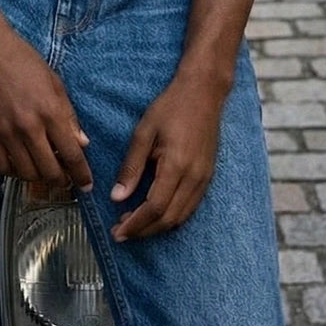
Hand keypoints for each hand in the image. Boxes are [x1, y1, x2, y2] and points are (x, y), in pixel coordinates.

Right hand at [0, 27, 92, 190]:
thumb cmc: (23, 60)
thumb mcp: (54, 83)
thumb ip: (68, 116)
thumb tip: (82, 143)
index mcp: (50, 112)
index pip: (71, 155)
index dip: (81, 175)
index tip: (86, 186)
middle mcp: (29, 127)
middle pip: (49, 170)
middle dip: (62, 181)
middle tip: (66, 181)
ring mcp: (6, 133)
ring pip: (26, 173)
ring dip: (38, 178)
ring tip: (44, 173)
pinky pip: (2, 166)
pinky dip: (13, 172)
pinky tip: (21, 166)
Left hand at [109, 68, 227, 241]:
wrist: (204, 93)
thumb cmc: (171, 107)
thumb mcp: (143, 132)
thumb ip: (131, 167)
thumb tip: (117, 197)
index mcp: (176, 166)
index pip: (154, 207)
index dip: (136, 224)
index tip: (118, 232)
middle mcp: (194, 177)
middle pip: (168, 218)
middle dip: (144, 230)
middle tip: (121, 233)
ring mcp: (204, 179)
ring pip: (181, 216)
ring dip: (157, 226)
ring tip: (134, 226)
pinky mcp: (208, 176)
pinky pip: (190, 207)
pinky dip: (172, 217)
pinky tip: (156, 214)